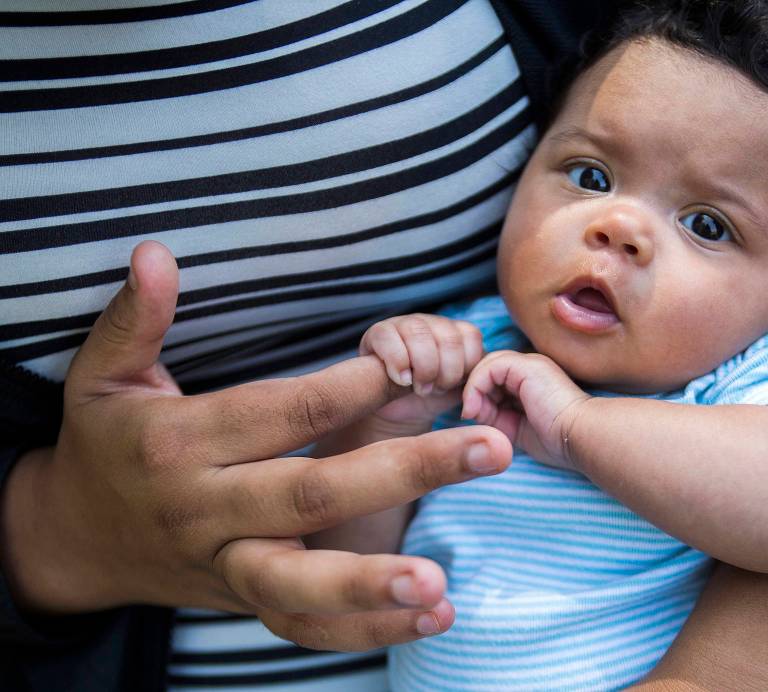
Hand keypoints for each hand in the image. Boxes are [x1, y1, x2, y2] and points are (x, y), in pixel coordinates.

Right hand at [0, 241, 511, 650]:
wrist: (77, 540)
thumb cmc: (108, 443)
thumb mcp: (102, 375)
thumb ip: (137, 318)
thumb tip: (156, 253)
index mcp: (180, 444)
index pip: (279, 412)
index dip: (348, 389)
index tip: (410, 368)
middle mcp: (206, 510)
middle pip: (313, 492)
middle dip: (406, 471)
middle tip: (489, 449)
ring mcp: (227, 565)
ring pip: (302, 581)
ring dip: (373, 584)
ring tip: (441, 581)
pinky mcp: (245, 602)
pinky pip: (306, 627)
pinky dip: (368, 631)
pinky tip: (436, 617)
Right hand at [360, 313, 483, 427]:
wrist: (396, 408)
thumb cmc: (432, 395)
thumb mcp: (458, 387)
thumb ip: (477, 378)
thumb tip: (490, 378)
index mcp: (455, 332)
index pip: (471, 336)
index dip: (465, 366)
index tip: (455, 386)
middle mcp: (432, 322)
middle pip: (448, 337)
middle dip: (446, 372)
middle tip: (436, 390)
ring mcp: (405, 323)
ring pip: (419, 333)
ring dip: (423, 367)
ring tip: (419, 387)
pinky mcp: (379, 332)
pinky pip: (389, 337)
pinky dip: (398, 362)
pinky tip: (401, 379)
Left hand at [462, 350, 591, 468]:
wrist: (582, 436)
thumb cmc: (559, 441)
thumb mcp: (517, 431)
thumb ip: (497, 420)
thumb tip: (474, 414)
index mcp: (531, 382)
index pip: (493, 380)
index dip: (479, 397)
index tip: (474, 421)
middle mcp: (530, 368)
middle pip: (487, 370)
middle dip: (475, 393)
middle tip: (469, 416)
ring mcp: (529, 363)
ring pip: (486, 364)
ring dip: (473, 390)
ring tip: (472, 413)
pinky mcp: (526, 365)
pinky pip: (489, 367)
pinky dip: (476, 386)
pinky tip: (476, 408)